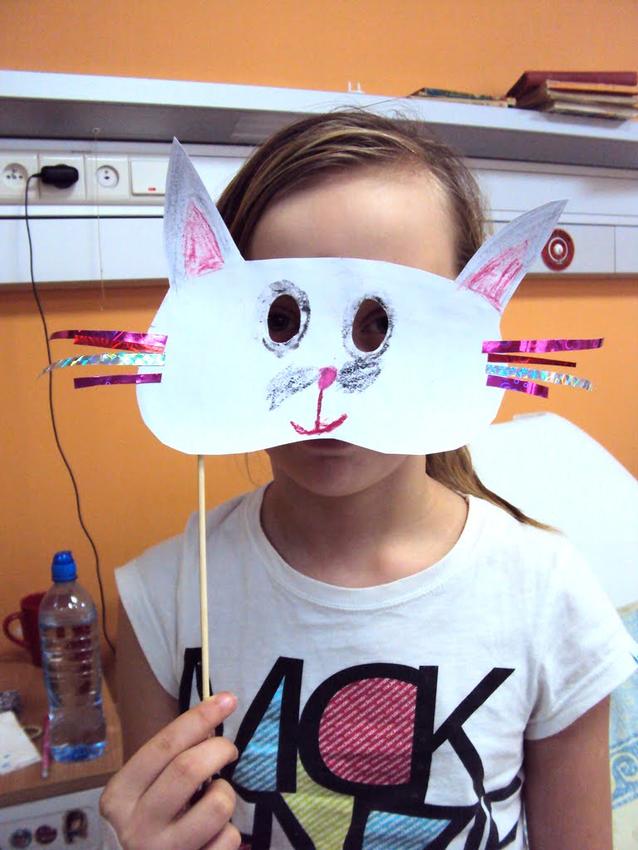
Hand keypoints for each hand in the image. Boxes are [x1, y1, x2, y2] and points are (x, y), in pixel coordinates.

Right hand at [100, 692, 240, 849]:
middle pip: (189, 769)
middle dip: (220, 749)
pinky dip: (229, 831)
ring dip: (226, 793)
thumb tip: (210, 722)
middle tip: (228, 750)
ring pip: (217, 805)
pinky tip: (213, 834)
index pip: (164, 745)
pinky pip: (228, 840)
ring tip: (215, 798)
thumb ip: (170, 757)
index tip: (228, 699)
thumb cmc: (143, 821)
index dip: (200, 717)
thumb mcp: (143, 788)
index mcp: (121, 794)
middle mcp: (136, 825)